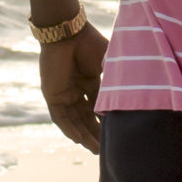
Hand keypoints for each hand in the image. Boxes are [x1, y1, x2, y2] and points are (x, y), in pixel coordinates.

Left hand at [39, 22, 106, 152]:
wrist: (68, 32)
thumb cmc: (90, 43)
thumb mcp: (109, 65)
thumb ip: (116, 83)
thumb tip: (130, 101)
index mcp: (90, 80)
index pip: (99, 107)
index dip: (107, 120)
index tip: (118, 133)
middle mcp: (76, 89)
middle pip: (86, 117)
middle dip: (96, 133)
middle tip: (106, 150)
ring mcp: (64, 93)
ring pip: (74, 120)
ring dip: (84, 135)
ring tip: (95, 150)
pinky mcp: (51, 94)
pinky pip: (60, 117)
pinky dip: (69, 128)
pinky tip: (78, 140)